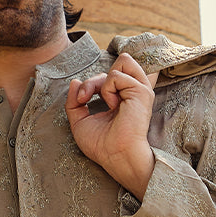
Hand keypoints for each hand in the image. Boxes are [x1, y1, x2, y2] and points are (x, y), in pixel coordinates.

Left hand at [65, 53, 157, 199]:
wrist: (114, 157)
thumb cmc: (101, 146)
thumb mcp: (80, 121)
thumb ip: (74, 102)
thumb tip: (75, 81)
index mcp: (123, 98)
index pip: (108, 76)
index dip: (90, 84)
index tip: (80, 101)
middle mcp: (134, 92)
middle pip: (115, 64)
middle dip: (94, 79)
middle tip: (84, 99)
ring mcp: (140, 90)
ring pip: (124, 59)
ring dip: (103, 80)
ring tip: (103, 101)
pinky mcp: (141, 92)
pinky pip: (117, 74)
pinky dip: (107, 89)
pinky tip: (112, 106)